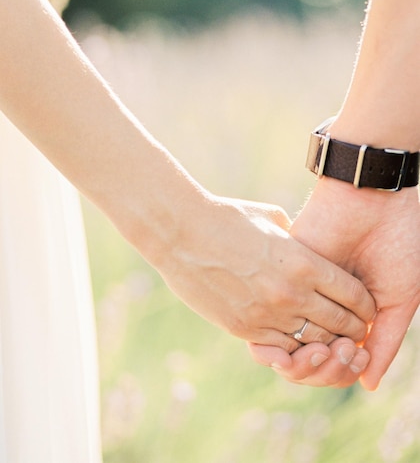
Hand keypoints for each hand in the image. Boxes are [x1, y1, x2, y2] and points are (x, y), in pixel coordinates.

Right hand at [155, 195, 375, 349]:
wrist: (180, 233)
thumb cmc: (226, 217)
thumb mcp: (271, 218)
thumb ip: (296, 237)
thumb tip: (307, 246)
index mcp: (302, 262)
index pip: (353, 294)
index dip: (365, 305)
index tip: (365, 307)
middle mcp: (290, 293)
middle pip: (340, 324)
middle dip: (353, 329)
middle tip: (355, 329)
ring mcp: (266, 314)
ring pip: (313, 342)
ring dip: (326, 342)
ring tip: (329, 338)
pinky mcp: (243, 329)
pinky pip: (282, 348)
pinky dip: (295, 346)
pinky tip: (297, 338)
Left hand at [261, 178, 419, 389]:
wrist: (374, 200)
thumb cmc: (397, 245)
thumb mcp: (399, 299)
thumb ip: (384, 341)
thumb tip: (367, 384)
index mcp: (346, 314)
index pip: (335, 358)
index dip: (343, 372)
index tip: (358, 362)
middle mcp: (320, 307)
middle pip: (309, 358)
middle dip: (328, 369)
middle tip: (349, 355)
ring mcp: (301, 293)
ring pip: (290, 346)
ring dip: (311, 361)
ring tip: (337, 348)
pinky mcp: (284, 278)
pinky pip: (272, 323)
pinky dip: (285, 345)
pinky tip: (306, 344)